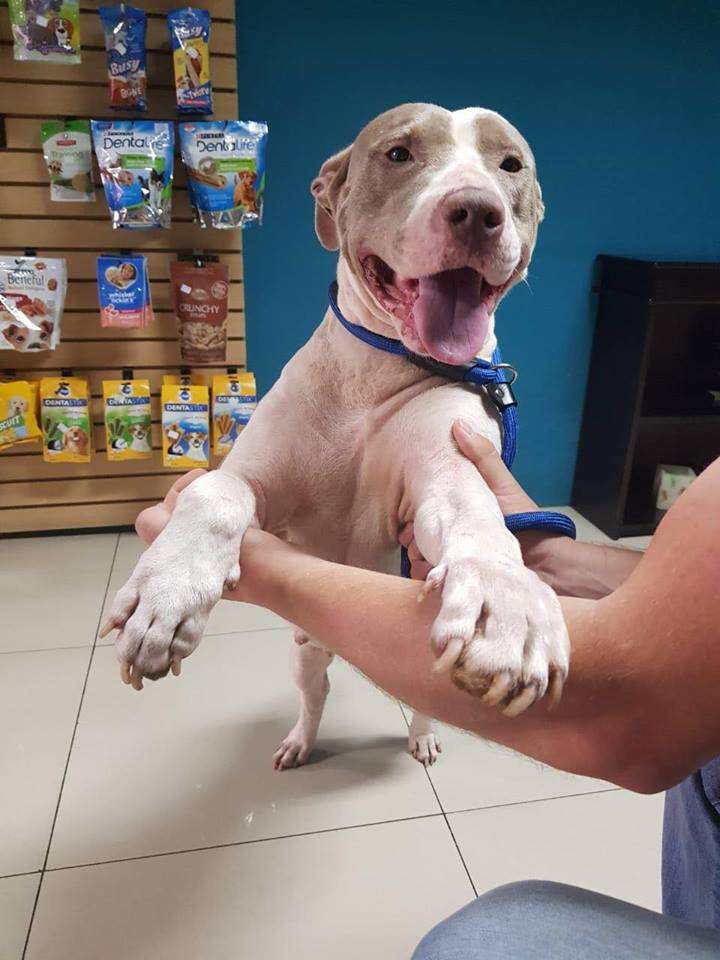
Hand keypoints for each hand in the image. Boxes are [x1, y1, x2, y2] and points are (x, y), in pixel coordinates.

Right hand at [400, 420, 558, 580]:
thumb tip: (458, 423)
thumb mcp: (501, 484)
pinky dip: (426, 575)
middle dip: (413, 537)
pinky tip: (432, 572)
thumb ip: (482, 456)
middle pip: (416, 533)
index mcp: (458, 508)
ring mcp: (454, 556)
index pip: (423, 507)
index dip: (414, 511)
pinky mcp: (457, 577)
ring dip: (417, 557)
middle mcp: (452, 532)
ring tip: (423, 556)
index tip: (413, 514)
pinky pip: (431, 576)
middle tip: (416, 538)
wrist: (544, 562)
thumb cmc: (524, 520)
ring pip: (420, 556)